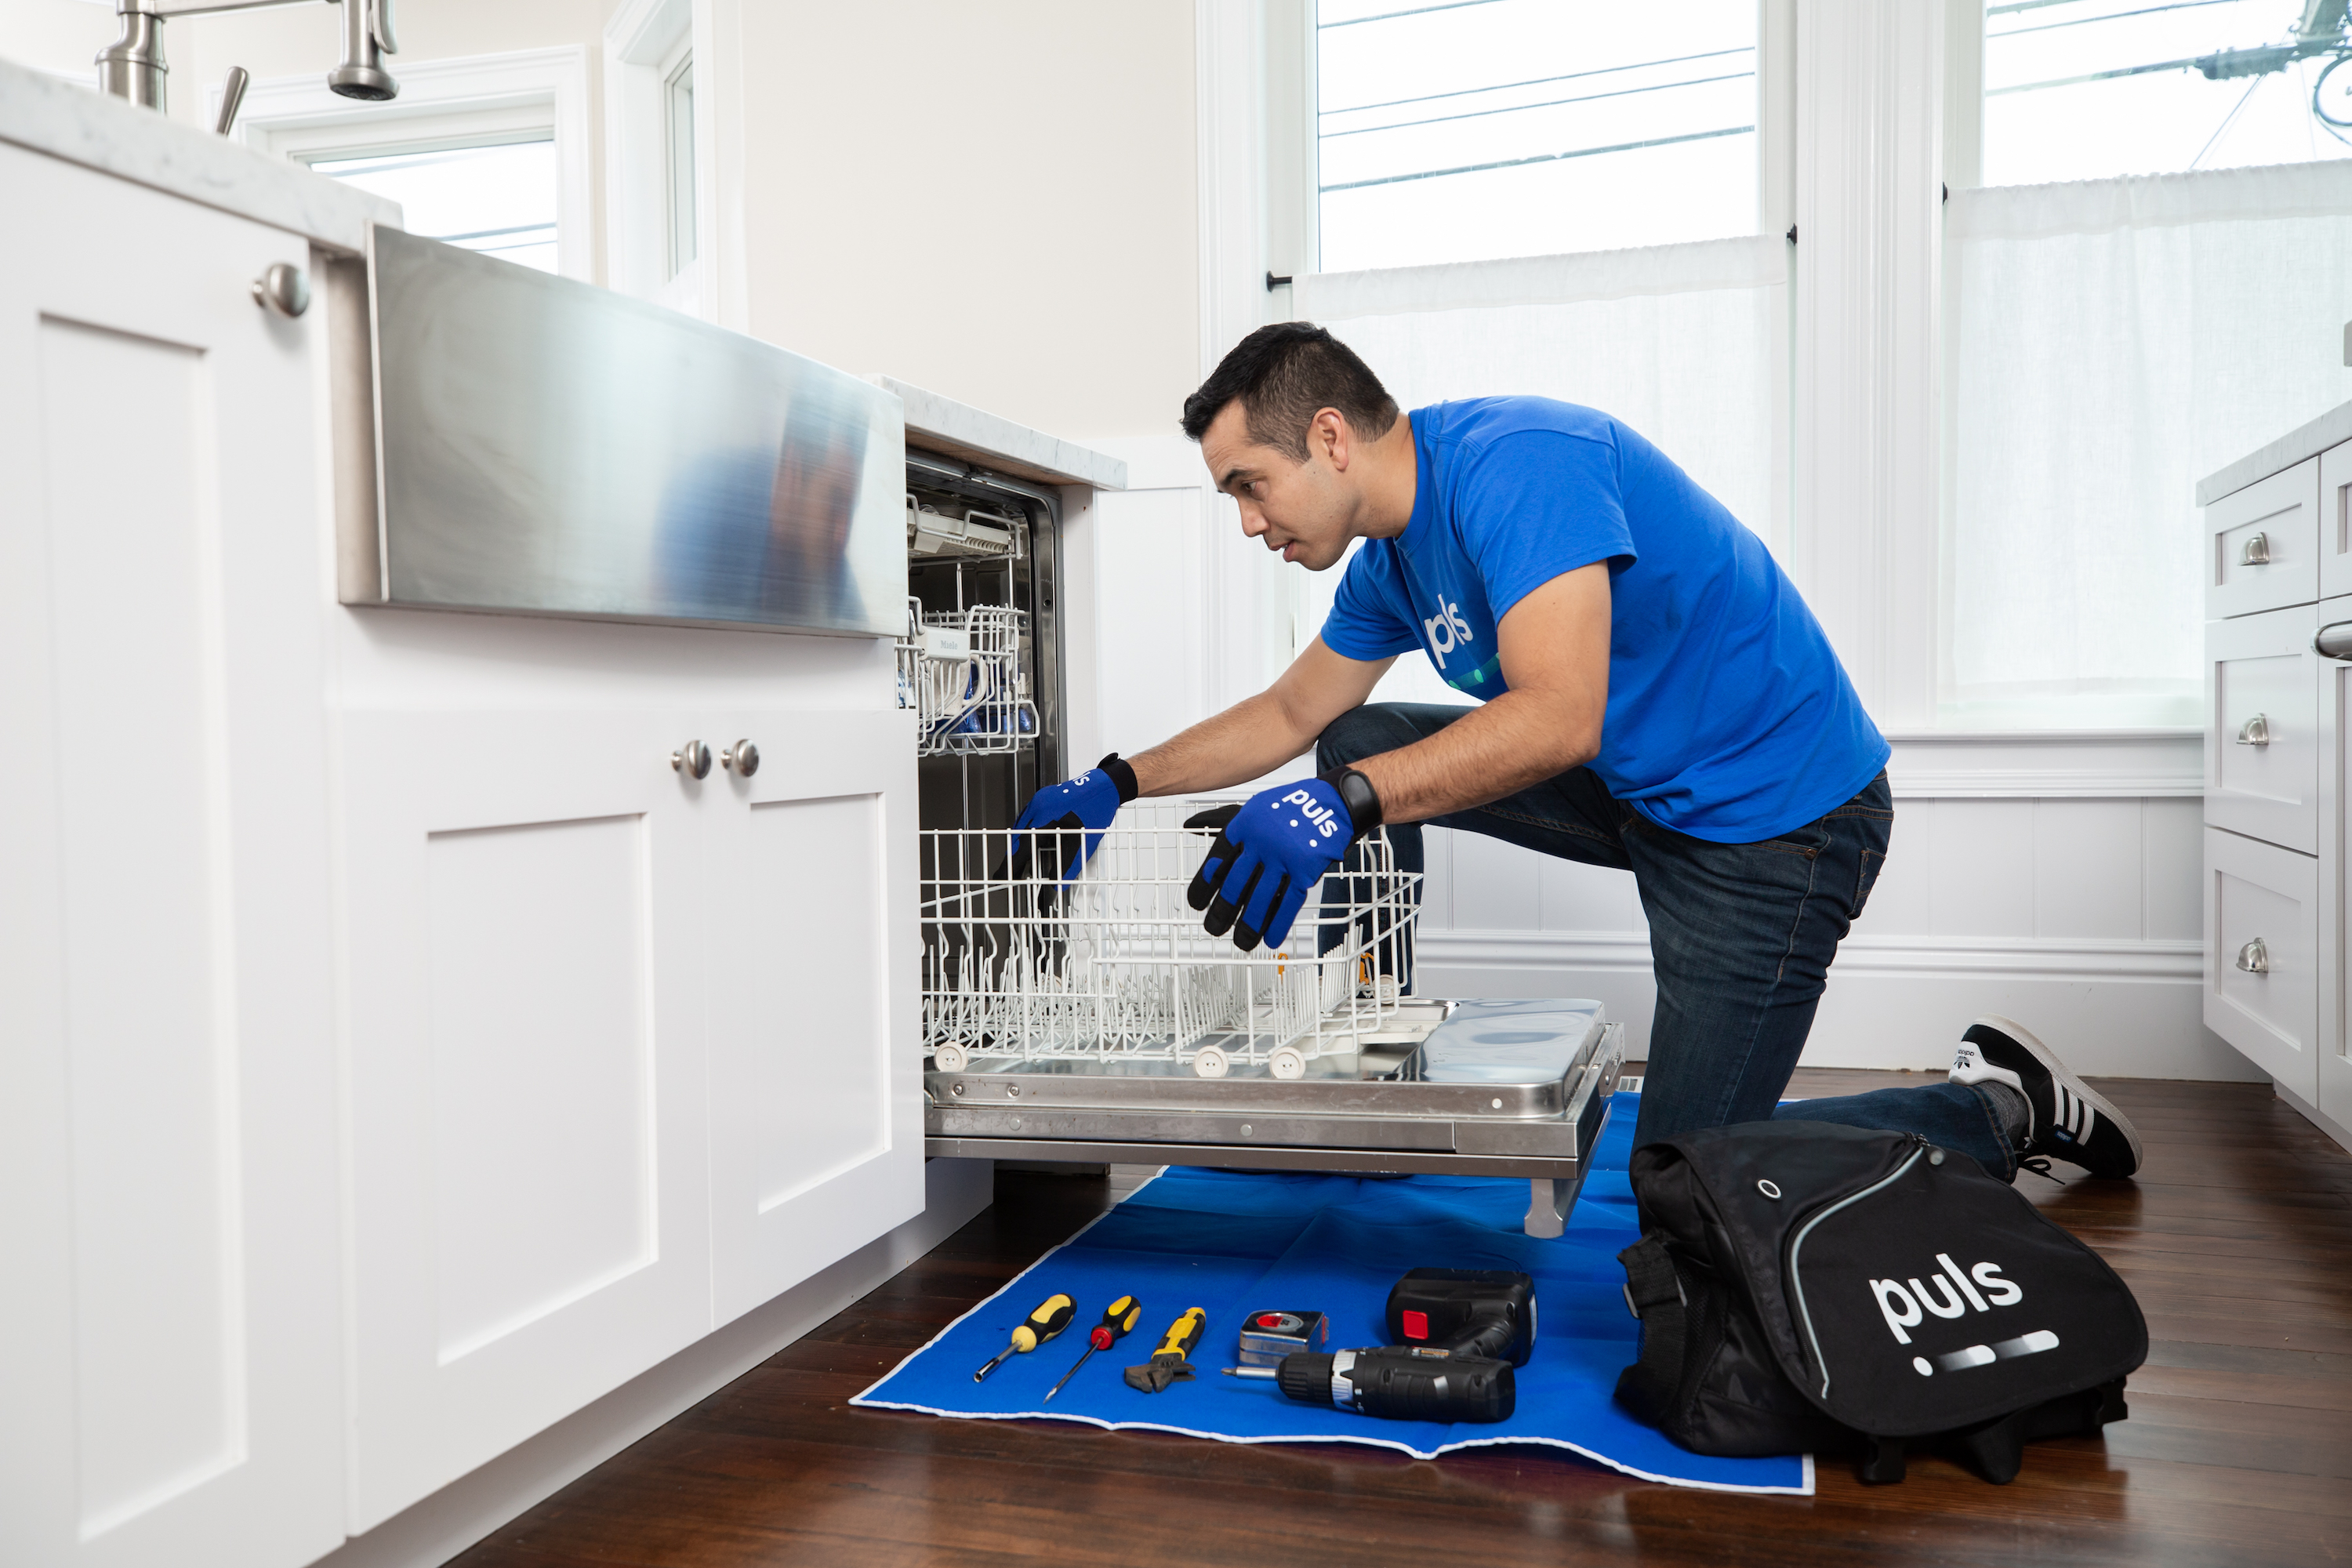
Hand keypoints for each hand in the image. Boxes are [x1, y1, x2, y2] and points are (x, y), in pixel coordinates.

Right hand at [1008, 754, 1138, 885]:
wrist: (1105, 786)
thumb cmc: (1096, 809)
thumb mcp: (1083, 843)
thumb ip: (1068, 865)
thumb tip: (1059, 882)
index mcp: (1044, 818)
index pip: (1022, 847)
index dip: (1012, 864)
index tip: (1005, 876)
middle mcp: (1037, 807)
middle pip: (1017, 837)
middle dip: (1013, 856)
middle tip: (1012, 871)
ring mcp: (1038, 799)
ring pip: (1021, 826)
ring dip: (1019, 843)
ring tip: (1020, 859)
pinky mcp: (1041, 797)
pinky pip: (1027, 816)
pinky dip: (1026, 830)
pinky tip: (1032, 839)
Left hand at [1186, 776, 1356, 951]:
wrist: (1334, 802)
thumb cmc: (1295, 806)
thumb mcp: (1257, 807)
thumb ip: (1228, 824)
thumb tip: (1197, 833)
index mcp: (1246, 825)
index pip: (1218, 860)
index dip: (1205, 885)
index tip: (1197, 903)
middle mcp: (1261, 842)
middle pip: (1236, 884)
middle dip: (1223, 911)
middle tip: (1214, 927)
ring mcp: (1284, 857)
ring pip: (1261, 898)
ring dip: (1249, 925)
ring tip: (1242, 941)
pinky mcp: (1305, 870)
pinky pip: (1289, 902)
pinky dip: (1279, 923)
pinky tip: (1270, 938)